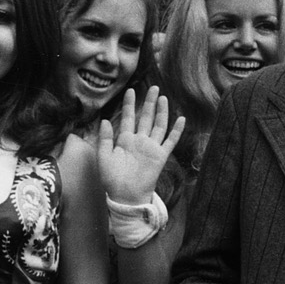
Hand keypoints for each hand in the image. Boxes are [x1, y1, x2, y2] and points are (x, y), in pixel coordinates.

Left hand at [97, 86, 186, 205]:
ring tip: (163, 98)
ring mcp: (151, 147)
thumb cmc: (112, 179)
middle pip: (146, 117)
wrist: (125, 196)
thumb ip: (104, 139)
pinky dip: (177, 130)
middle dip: (149, 102)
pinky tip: (181, 119)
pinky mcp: (161, 155)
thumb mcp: (103, 157)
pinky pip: (171, 140)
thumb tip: (105, 120)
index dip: (129, 104)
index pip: (128, 118)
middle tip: (154, 88)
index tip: (131, 91)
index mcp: (125, 140)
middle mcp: (140, 141)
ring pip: (159, 125)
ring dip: (162, 112)